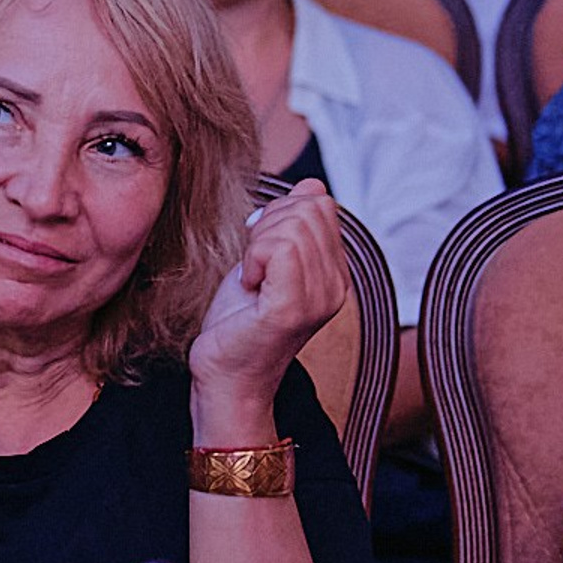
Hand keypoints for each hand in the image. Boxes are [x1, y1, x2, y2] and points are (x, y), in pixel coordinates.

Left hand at [189, 180, 346, 431]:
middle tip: (253, 264)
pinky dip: (251, 259)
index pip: (320, 204)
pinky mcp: (293, 309)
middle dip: (268, 224)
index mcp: (335, 273)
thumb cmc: (239, 322)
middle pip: (309, 209)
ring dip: (257, 244)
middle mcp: (337, 286)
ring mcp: (319, 298)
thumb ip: (289, 225)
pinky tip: (248, 285)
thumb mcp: (264, 262)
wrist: (226, 376)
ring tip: (252, 278)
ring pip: (292, 226)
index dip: (280, 212)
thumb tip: (313, 186)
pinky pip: (277, 250)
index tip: (260, 249)